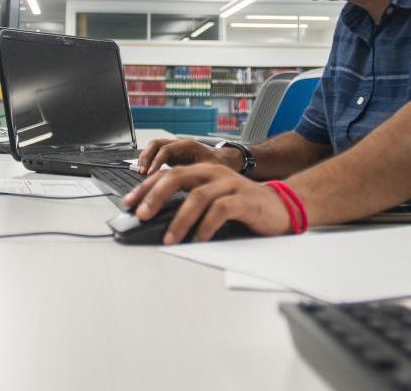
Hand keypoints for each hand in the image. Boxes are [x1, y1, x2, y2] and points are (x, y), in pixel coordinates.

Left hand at [123, 164, 291, 243]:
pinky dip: (207, 226)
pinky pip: (221, 210)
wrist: (282, 206)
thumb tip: (156, 219)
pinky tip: (199, 238)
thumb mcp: (212, 202)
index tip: (129, 203)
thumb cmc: (243, 206)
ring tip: (169, 237)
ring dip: (179, 219)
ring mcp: (230, 185)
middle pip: (177, 177)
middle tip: (141, 214)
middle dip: (155, 196)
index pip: (167, 174)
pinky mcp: (244, 200)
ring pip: (197, 197)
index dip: (146, 188)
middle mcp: (214, 173)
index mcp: (202, 171)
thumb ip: (189, 205)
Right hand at [135, 138, 237, 174]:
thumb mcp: (210, 171)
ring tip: (141, 173)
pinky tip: (147, 174)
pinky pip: (156, 154)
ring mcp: (175, 149)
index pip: (167, 149)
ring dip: (146, 159)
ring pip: (154, 147)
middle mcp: (180, 144)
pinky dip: (149, 162)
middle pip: (156, 144)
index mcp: (188, 145)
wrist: (226, 161)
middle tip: (142, 172)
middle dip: (146, 158)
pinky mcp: (173, 155)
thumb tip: (182, 190)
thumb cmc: (220, 164)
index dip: (157, 162)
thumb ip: (196, 177)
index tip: (151, 174)